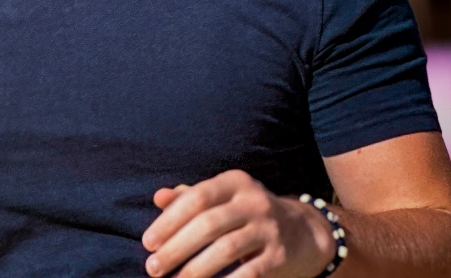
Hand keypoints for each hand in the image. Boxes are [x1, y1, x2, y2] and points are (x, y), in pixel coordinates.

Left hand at [141, 170, 335, 277]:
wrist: (302, 231)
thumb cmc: (248, 213)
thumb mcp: (224, 197)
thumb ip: (190, 197)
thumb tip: (158, 197)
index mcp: (235, 182)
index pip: (197, 197)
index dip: (170, 220)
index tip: (148, 243)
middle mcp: (253, 200)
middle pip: (209, 224)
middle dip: (177, 248)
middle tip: (153, 268)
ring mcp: (269, 227)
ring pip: (227, 249)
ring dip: (196, 269)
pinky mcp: (280, 255)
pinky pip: (250, 272)